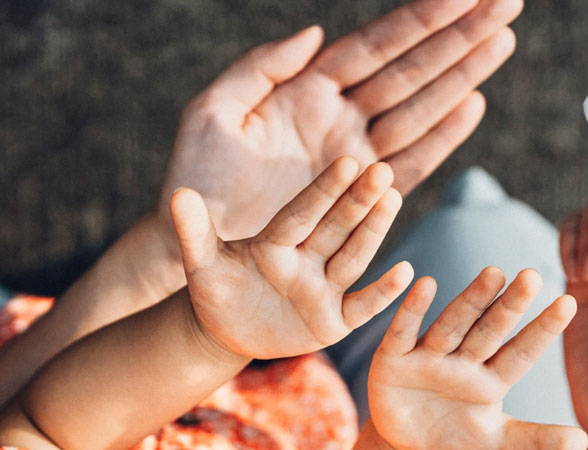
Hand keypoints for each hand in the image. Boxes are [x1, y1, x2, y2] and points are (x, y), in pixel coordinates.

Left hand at [160, 0, 522, 239]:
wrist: (198, 245)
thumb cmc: (197, 179)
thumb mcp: (212, 112)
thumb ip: (260, 67)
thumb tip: (313, 32)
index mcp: (306, 89)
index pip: (376, 45)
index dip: (421, 19)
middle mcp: (339, 116)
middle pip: (410, 69)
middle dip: (458, 36)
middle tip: (506, 3)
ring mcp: (355, 156)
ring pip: (420, 108)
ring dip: (462, 76)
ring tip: (501, 41)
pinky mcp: (363, 198)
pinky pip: (411, 162)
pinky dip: (442, 136)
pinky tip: (473, 104)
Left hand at [168, 157, 413, 358]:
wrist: (226, 328)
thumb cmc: (215, 289)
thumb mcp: (201, 263)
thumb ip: (193, 231)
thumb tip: (179, 194)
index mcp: (276, 241)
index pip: (302, 213)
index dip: (323, 191)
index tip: (347, 162)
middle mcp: (306, 258)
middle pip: (335, 226)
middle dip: (358, 200)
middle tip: (383, 170)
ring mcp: (323, 287)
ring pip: (353, 256)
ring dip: (374, 231)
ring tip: (395, 198)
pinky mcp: (335, 320)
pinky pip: (363, 305)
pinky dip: (384, 292)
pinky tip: (408, 274)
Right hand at [367, 267, 587, 449]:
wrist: (403, 448)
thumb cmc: (454, 441)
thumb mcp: (496, 443)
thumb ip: (535, 439)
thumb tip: (582, 439)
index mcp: (491, 380)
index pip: (521, 352)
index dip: (543, 330)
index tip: (568, 303)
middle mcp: (462, 362)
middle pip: (490, 330)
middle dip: (510, 305)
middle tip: (532, 276)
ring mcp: (428, 358)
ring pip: (453, 325)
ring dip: (471, 300)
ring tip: (493, 274)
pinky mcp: (393, 361)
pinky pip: (403, 333)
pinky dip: (412, 310)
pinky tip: (424, 284)